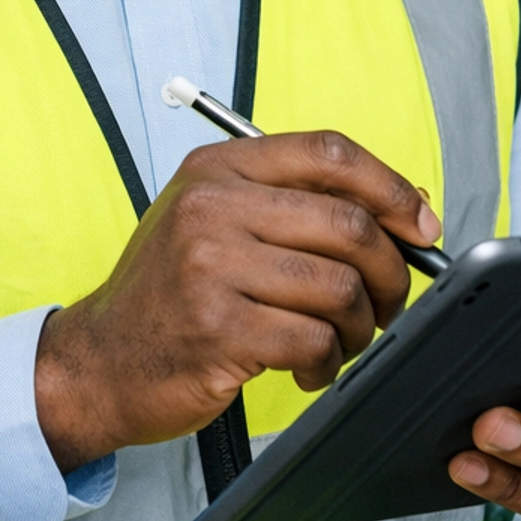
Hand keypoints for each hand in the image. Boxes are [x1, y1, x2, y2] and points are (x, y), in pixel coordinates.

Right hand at [34, 132, 439, 471]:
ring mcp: (210, 267)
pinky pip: (314, 339)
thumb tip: (410, 206)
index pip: (329, 152)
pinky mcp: (218, 329)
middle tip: (387, 303)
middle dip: (389, 272)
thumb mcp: (222, 225)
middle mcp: (212, 207)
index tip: (420, 226)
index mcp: (219, 169)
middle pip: (348, 223)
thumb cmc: (172, 294)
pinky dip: (327, 361)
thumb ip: (302, 207)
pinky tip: (308, 368)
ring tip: (340, 341)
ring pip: (339, 287)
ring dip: (360, 326)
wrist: (99, 362)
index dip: (390, 187)